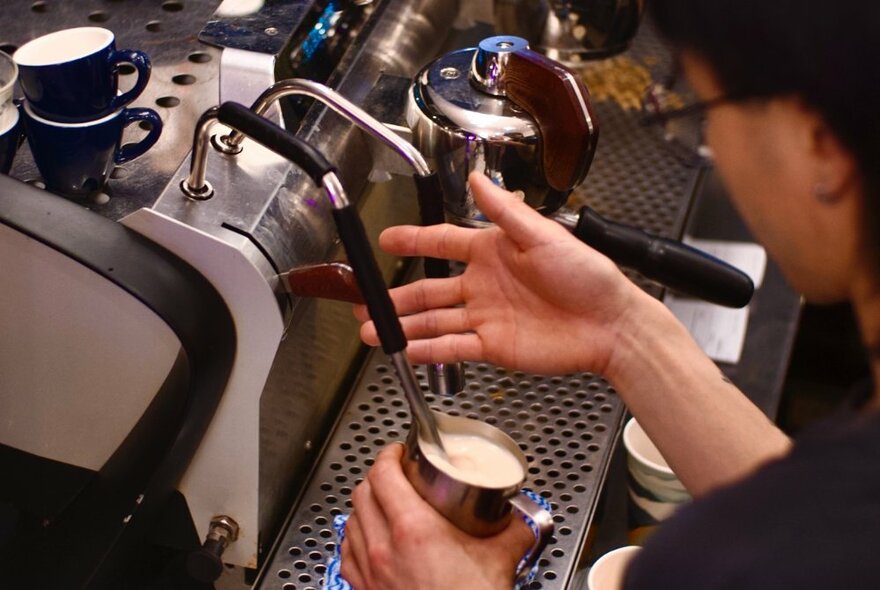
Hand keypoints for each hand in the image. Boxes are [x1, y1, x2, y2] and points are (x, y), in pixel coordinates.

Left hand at [340, 443, 534, 589]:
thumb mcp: (499, 561)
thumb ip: (513, 532)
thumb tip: (521, 520)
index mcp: (412, 530)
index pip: (383, 474)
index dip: (389, 456)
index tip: (399, 453)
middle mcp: (382, 548)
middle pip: (363, 493)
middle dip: (378, 476)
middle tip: (395, 473)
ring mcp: (369, 571)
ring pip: (351, 520)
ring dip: (365, 505)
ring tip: (383, 502)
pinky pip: (348, 553)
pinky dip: (356, 538)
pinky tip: (370, 539)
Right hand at [356, 171, 653, 375]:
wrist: (609, 324)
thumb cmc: (587, 276)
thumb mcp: (544, 235)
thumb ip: (506, 211)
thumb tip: (479, 178)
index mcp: (494, 251)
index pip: (444, 241)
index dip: (414, 240)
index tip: (387, 240)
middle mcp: (484, 284)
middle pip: (429, 289)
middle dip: (396, 297)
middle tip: (366, 301)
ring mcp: (486, 317)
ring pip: (434, 321)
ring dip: (403, 327)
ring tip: (372, 331)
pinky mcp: (493, 346)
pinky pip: (453, 348)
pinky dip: (428, 351)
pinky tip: (406, 352)